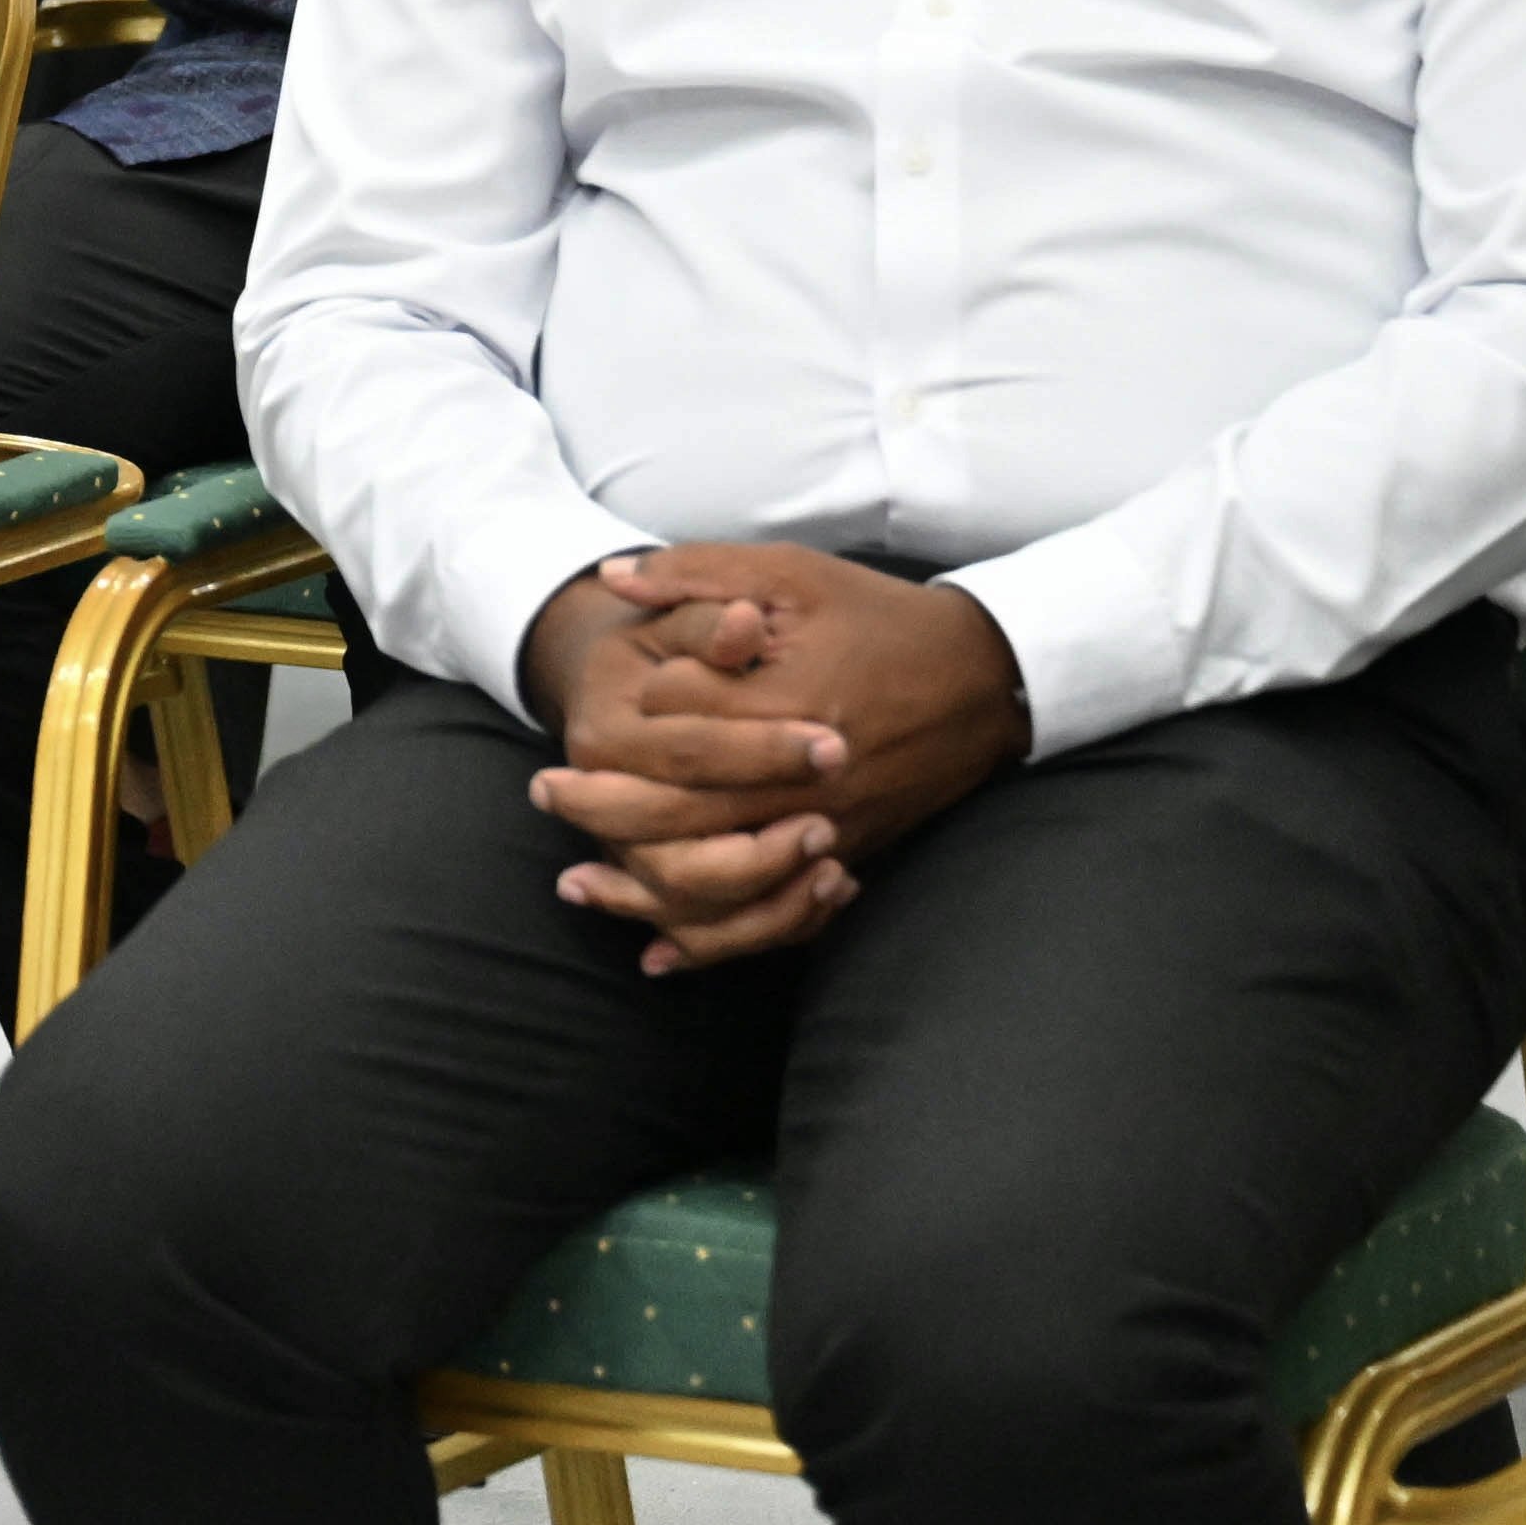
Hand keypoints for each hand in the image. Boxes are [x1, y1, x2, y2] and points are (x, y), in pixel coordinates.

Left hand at [521, 544, 1027, 974]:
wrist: (982, 675)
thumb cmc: (878, 616)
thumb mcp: (791, 573)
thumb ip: (698, 574)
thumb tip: (610, 579)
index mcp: (788, 704)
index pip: (682, 725)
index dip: (636, 715)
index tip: (595, 707)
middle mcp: (806, 780)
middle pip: (684, 815)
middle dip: (602, 810)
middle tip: (543, 794)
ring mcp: (830, 827)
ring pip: (722, 881)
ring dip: (642, 892)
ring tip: (576, 883)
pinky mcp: (847, 855)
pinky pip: (773, 917)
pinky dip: (714, 941)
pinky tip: (659, 951)